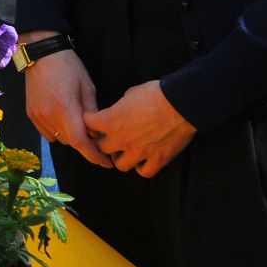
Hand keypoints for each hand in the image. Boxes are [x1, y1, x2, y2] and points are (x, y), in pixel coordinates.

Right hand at [23, 44, 112, 167]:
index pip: (80, 142)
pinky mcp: (30, 114)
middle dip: (85, 145)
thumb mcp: (87, 87)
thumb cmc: (69, 67)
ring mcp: (37, 116)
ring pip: (59, 138)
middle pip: (71, 142)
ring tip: (80, 127)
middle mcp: (49, 116)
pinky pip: (47, 133)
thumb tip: (97, 133)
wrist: (41, 54)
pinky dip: (58, 132)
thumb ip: (92, 113)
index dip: (94, 155)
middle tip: (98, 141)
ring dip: (71, 138)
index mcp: (66, 109)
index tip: (106, 162)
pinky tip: (64, 122)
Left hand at [82, 80, 196, 177]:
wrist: (180, 103)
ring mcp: (139, 152)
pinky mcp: (157, 159)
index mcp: (111, 121)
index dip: (88, 122)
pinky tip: (144, 161)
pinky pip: (144, 172)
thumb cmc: (155, 93)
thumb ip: (119, 107)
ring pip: (120, 165)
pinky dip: (142, 168)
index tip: (92, 121)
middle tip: (107, 139)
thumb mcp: (129, 94)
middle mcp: (121, 139)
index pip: (87, 124)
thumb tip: (118, 111)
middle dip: (101, 143)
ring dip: (121, 158)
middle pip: (100, 148)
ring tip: (126, 152)